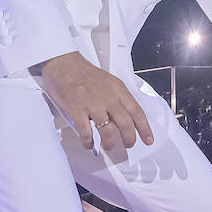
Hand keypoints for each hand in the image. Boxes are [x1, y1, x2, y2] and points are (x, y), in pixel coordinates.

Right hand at [33, 52, 153, 152]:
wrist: (64, 65)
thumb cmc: (85, 74)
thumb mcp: (109, 81)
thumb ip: (117, 98)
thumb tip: (124, 117)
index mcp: (118, 90)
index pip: (137, 112)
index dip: (144, 128)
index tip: (148, 139)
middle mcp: (108, 98)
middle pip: (125, 124)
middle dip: (129, 139)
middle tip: (128, 145)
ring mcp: (93, 105)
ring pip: (108, 132)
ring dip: (109, 143)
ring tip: (108, 146)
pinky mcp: (78, 111)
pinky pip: (86, 133)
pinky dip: (88, 142)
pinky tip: (89, 144)